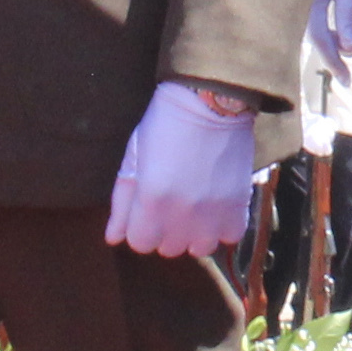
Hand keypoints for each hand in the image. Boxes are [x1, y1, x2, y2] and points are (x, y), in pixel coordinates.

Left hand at [104, 80, 266, 258]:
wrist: (209, 101)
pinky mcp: (238, 204)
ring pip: (200, 248)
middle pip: (169, 248)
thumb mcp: (134, 158)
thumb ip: (122, 201)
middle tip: (173, 203)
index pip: (140, 243)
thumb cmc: (164, 125)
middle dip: (167, 230)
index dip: (142, 228)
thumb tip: (113, 238)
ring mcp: (212, 212)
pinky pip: (230, 236)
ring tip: (197, 210)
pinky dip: (224, 227)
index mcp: (151, 200)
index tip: (148, 211)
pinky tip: (218, 208)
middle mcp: (181, 213)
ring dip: (196, 233)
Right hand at [304, 0, 351, 68]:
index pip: (322, 41)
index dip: (334, 63)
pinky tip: (351, 35)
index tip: (348, 81)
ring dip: (343, 42)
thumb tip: (351, 46)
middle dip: (347, 48)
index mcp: (308, 4)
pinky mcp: (305, 11)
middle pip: (323, 41)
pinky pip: (320, 29)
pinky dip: (336, 35)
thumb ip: (348, 14)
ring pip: (322, 37)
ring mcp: (301, 12)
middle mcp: (300, 11)